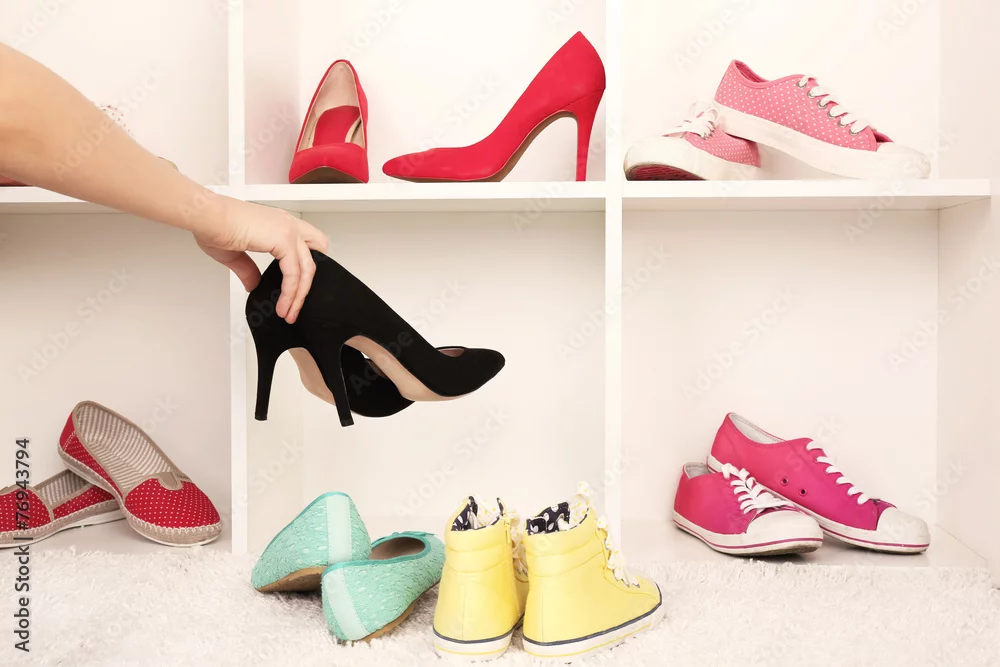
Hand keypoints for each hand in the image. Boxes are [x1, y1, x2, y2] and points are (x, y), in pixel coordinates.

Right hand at [194, 197, 328, 323]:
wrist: (206, 218)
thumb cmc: (214, 226)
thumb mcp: (236, 254)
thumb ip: (249, 270)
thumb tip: (253, 285)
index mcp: (279, 224)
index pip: (307, 246)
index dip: (306, 268)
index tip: (297, 290)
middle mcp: (287, 224)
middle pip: (316, 257)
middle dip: (308, 284)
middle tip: (297, 304)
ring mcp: (288, 231)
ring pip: (308, 269)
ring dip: (299, 295)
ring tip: (289, 312)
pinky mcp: (284, 240)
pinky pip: (295, 274)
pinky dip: (290, 293)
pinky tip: (282, 305)